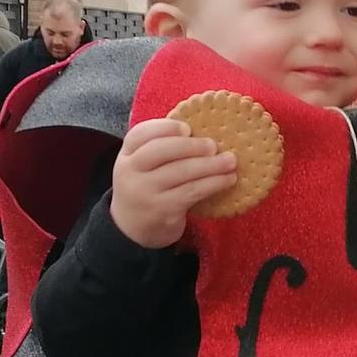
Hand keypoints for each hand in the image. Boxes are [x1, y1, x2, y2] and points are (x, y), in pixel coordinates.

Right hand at [109, 119, 236, 249]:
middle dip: (191, 146)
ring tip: (230, 161)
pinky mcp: (162, 210)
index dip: (165, 128)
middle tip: (214, 145)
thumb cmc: (147, 188)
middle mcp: (130, 172)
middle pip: (161, 150)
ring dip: (211, 165)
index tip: (188, 128)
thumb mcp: (143, 167)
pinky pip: (192, 191)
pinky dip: (213, 183)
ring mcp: (145, 192)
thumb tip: (204, 131)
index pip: (140, 134)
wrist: (133, 229)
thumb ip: (162, 149)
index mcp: (126, 155)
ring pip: (181, 172)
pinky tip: (228, 180)